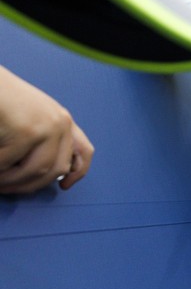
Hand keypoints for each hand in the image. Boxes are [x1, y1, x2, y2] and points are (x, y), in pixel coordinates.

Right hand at [0, 69, 93, 193]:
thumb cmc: (2, 99)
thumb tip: (55, 174)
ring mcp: (46, 128)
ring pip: (34, 172)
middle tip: (6, 189)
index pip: (84, 150)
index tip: (64, 186)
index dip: (79, 172)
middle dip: (30, 185)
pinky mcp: (27, 132)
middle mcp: (60, 123)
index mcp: (62, 120)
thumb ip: (43, 141)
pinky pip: (8, 163)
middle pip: (57, 169)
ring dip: (10, 182)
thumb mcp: (31, 118)